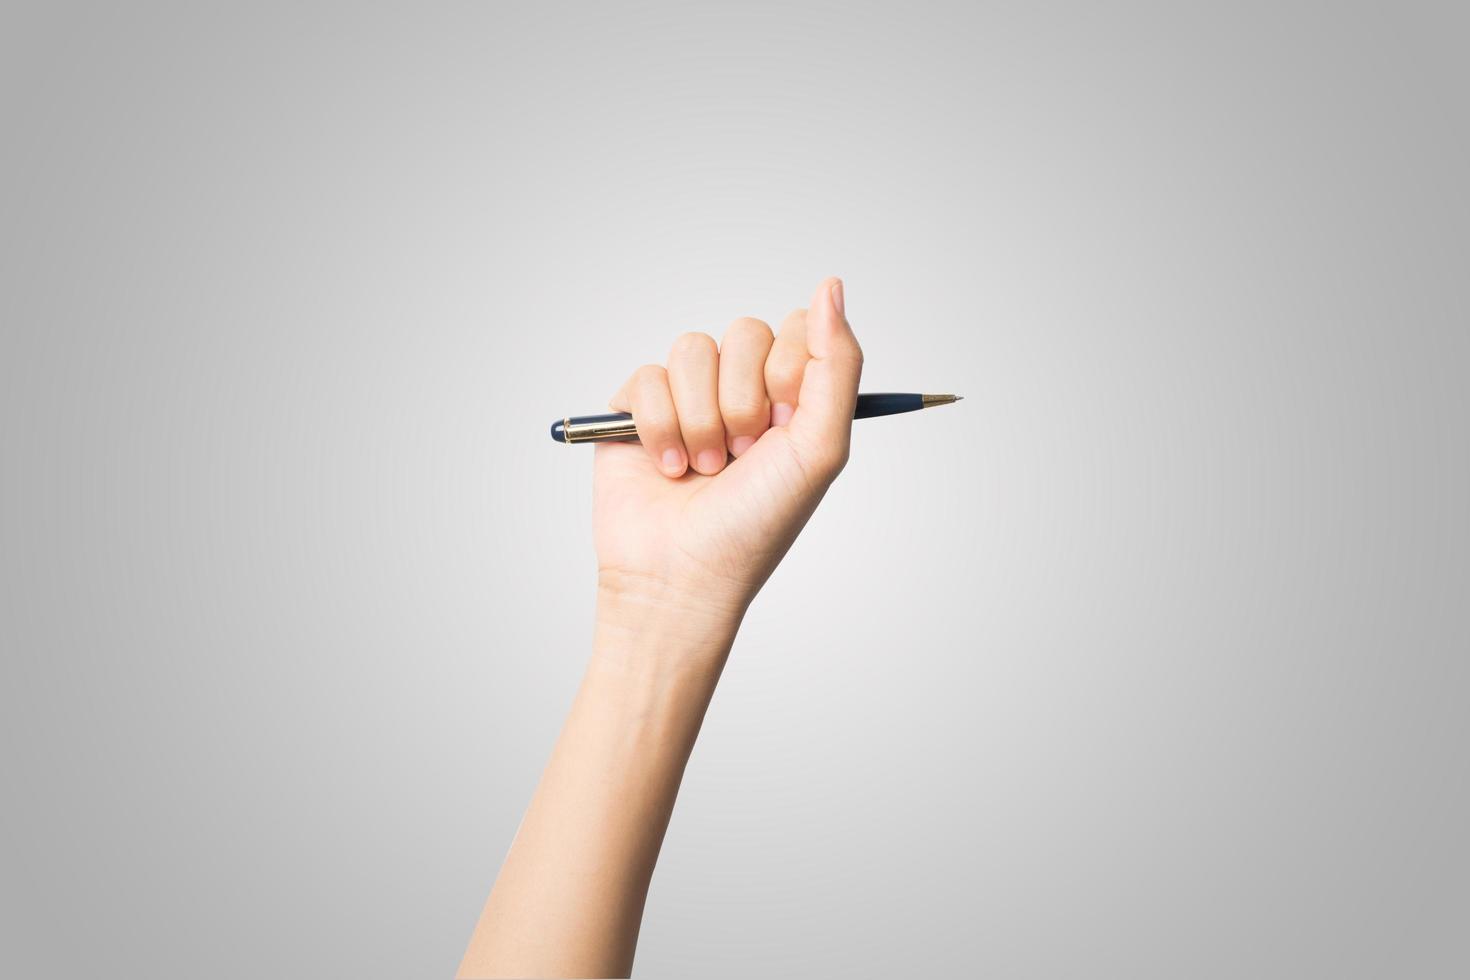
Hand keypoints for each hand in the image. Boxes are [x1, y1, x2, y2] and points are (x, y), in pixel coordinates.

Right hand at [593, 277, 862, 627]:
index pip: (797, 328)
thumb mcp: (821, 448)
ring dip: (700, 418)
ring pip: (692, 348)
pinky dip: (659, 426)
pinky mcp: (636, 409)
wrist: (682, 576)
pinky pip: (647, 375)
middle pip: (744, 332)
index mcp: (791, 398)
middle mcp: (741, 391)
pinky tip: (666, 467)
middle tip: (742, 455)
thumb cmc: (757, 526)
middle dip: (743, 400)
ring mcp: (687, 398)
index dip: (788, 370)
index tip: (784, 423)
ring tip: (702, 468)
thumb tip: (831, 286)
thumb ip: (837, 363)